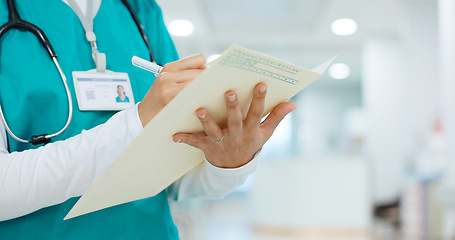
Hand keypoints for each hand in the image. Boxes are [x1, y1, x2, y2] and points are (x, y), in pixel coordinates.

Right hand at [138, 54, 205, 126]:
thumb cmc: (159, 99)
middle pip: (201, 72)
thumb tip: (209, 71)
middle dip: (209, 80)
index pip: (199, 59)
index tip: (207, 76)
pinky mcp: (172, 101)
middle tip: (211, 89)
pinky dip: (200, 99)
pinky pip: (194, 97)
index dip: (206, 67)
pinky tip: (199, 104)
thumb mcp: (167, 81)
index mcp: (169, 67)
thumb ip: (184, 74)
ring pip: (199, 84)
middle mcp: (168, 75)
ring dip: (206, 90)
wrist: (143, 116)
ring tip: (206, 97)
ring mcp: (169, 88)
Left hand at [172, 83, 295, 167]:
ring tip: (199, 109)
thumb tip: (292, 103)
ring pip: (214, 131)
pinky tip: (175, 135)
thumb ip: (276, 117)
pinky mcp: (208, 148)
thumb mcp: (265, 133)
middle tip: (229, 91)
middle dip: (232, 107)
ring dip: (206, 121)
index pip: (257, 113)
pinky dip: (186, 139)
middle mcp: (237, 136)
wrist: (234, 168)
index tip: (261, 83)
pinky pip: (196, 143)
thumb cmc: (250, 144)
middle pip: (235, 121)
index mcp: (251, 130)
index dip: (260, 99)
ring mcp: (222, 143)